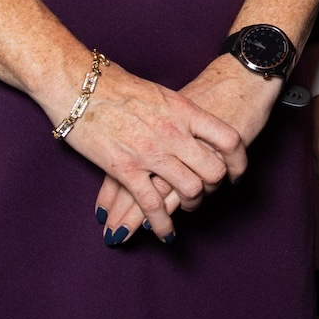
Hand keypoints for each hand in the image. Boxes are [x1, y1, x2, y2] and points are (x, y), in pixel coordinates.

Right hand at [54, 60, 246, 244]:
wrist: (80, 86)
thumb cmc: (118, 85)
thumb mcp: (162, 94)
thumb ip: (180, 114)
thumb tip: (194, 128)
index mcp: (185, 111)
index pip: (228, 139)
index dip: (238, 160)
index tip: (236, 172)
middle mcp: (174, 133)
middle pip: (213, 170)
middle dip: (214, 186)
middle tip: (207, 191)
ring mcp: (151, 153)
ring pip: (189, 190)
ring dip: (191, 204)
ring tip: (186, 208)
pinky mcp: (125, 169)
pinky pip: (152, 205)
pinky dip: (162, 224)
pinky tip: (166, 233)